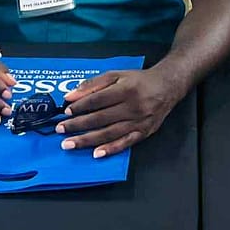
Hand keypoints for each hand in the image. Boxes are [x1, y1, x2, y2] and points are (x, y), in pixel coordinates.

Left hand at [56, 66, 182, 157]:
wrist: (167, 86)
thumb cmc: (139, 81)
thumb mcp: (117, 75)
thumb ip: (93, 84)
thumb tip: (71, 96)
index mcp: (125, 89)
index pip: (98, 100)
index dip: (80, 107)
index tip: (66, 112)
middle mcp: (133, 106)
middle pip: (100, 118)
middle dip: (78, 125)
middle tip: (61, 130)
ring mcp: (139, 122)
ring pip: (109, 133)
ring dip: (87, 140)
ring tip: (70, 144)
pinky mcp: (144, 133)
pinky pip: (125, 143)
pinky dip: (110, 149)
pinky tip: (96, 153)